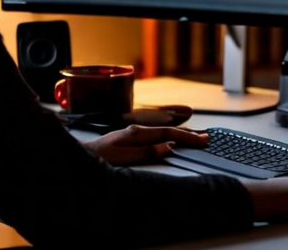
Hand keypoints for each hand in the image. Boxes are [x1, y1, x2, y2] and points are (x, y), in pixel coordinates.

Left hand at [82, 125, 208, 165]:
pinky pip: (156, 134)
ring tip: (195, 137)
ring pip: (163, 131)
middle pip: (168, 130)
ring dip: (180, 134)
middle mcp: (137, 130)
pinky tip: (173, 138)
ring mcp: (134, 132)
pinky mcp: (131, 137)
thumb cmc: (100, 158)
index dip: (187, 137)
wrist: (81, 155)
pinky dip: (169, 135)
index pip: (168, 134)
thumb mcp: (124, 158)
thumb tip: (169, 147)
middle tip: (206, 138)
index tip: (203, 140)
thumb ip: (147, 152)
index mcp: (137, 133)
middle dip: (188, 134)